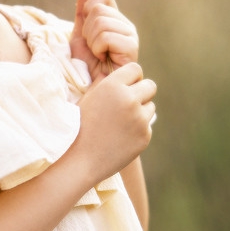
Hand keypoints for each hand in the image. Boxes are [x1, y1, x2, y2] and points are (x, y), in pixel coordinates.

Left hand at [69, 0, 138, 82]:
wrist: (92, 87)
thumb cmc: (87, 65)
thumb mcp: (80, 36)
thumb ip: (82, 14)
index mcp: (116, 19)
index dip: (88, 9)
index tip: (87, 30)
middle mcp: (126, 25)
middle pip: (98, 9)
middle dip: (87, 30)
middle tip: (92, 47)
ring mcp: (131, 35)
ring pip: (101, 22)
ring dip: (91, 41)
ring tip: (97, 54)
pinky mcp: (131, 47)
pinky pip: (106, 36)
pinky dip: (97, 48)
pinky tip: (103, 59)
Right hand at [72, 61, 156, 183]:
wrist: (80, 161)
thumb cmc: (78, 127)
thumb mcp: (87, 99)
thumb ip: (102, 83)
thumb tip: (109, 71)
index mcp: (112, 86)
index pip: (136, 69)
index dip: (131, 77)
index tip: (126, 86)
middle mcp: (129, 99)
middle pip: (150, 86)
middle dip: (141, 92)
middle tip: (128, 103)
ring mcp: (139, 119)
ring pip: (150, 106)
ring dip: (141, 111)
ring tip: (120, 123)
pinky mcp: (145, 136)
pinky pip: (147, 126)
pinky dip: (138, 130)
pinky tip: (121, 138)